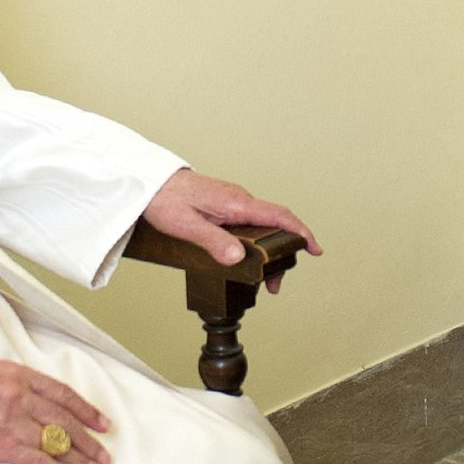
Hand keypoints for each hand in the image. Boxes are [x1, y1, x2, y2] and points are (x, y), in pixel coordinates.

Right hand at [0, 361, 112, 463]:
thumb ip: (13, 382)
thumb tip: (34, 397)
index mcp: (18, 374)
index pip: (63, 394)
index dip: (87, 410)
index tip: (101, 422)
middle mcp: (20, 395)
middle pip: (66, 420)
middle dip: (90, 439)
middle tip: (104, 452)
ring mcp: (12, 420)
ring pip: (58, 441)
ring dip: (81, 458)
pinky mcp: (0, 445)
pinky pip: (39, 460)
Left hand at [141, 169, 322, 293]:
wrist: (148, 180)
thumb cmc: (163, 198)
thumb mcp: (186, 225)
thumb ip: (213, 242)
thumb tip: (238, 258)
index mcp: (235, 203)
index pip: (279, 216)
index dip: (301, 232)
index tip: (315, 249)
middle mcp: (239, 200)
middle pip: (274, 224)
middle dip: (283, 252)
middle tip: (274, 283)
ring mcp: (232, 201)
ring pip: (261, 225)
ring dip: (268, 249)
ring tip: (259, 277)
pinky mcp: (224, 205)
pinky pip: (249, 222)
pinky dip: (256, 241)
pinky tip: (245, 257)